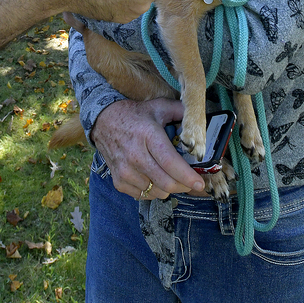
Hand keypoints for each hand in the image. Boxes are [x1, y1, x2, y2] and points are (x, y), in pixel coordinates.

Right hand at [91, 98, 205, 199]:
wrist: (103, 121)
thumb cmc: (135, 115)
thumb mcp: (159, 107)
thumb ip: (181, 111)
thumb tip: (199, 120)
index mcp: (149, 136)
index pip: (170, 163)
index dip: (187, 176)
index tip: (200, 182)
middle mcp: (135, 156)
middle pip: (166, 183)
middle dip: (184, 186)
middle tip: (190, 182)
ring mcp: (125, 171)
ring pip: (157, 192)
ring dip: (168, 187)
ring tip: (169, 175)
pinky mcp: (118, 181)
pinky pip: (143, 195)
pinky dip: (153, 190)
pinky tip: (153, 177)